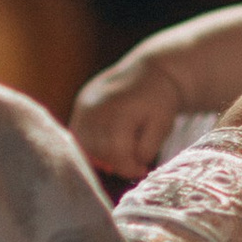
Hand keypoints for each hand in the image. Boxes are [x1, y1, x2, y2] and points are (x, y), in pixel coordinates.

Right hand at [72, 47, 183, 185]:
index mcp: (119, 111)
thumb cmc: (159, 102)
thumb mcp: (162, 127)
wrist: (151, 72)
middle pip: (99, 151)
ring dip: (103, 153)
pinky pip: (79, 134)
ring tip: (122, 147)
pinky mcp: (80, 104)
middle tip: (134, 159)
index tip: (142, 170)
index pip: (116, 153)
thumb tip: (131, 167)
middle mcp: (96, 107)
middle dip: (117, 161)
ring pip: (85, 145)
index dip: (130, 168)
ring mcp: (84, 104)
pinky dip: (93, 142)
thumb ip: (146, 150)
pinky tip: (109, 140)